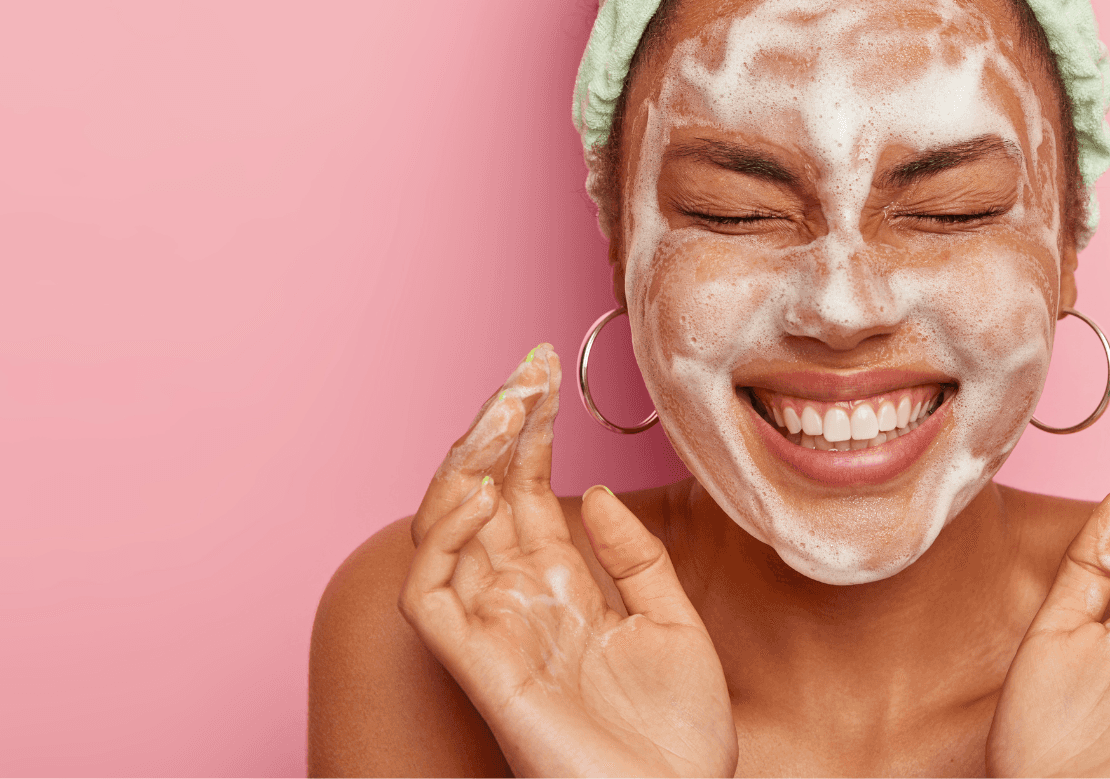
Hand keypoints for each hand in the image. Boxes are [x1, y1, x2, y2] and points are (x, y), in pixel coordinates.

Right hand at [399, 345, 736, 777]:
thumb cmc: (679, 738)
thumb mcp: (675, 623)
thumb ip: (636, 556)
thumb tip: (599, 490)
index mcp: (564, 586)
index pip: (528, 489)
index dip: (530, 429)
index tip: (543, 371)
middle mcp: (519, 599)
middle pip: (484, 493)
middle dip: (498, 426)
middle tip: (524, 371)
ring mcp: (492, 630)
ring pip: (445, 529)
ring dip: (468, 463)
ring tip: (504, 414)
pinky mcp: (477, 666)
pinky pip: (430, 592)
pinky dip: (442, 539)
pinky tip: (481, 495)